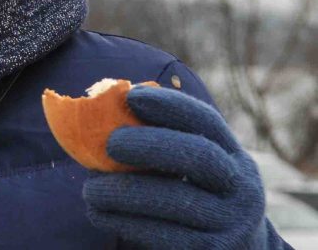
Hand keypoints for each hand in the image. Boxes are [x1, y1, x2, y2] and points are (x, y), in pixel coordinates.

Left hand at [83, 85, 285, 248]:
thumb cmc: (197, 197)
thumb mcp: (196, 169)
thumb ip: (164, 141)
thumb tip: (106, 109)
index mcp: (234, 156)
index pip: (206, 120)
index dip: (169, 104)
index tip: (130, 96)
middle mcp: (241, 187)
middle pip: (197, 155)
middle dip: (150, 144)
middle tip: (110, 143)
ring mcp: (230, 223)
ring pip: (175, 200)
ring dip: (124, 191)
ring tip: (90, 189)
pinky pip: (162, 234)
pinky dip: (124, 221)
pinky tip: (99, 213)